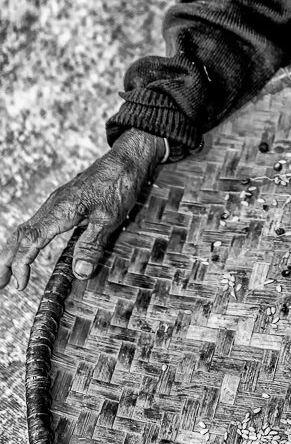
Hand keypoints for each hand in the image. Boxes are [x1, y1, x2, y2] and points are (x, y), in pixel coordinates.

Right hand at [0, 129, 164, 290]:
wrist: (127, 159)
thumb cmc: (119, 184)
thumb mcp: (110, 217)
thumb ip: (93, 244)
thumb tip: (79, 273)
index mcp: (60, 210)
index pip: (30, 241)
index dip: (21, 264)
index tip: (21, 285)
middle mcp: (53, 206)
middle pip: (20, 235)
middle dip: (6, 260)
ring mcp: (57, 202)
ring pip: (27, 228)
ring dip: (14, 250)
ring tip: (8, 273)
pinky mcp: (65, 202)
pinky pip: (39, 223)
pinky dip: (29, 240)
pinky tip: (33, 251)